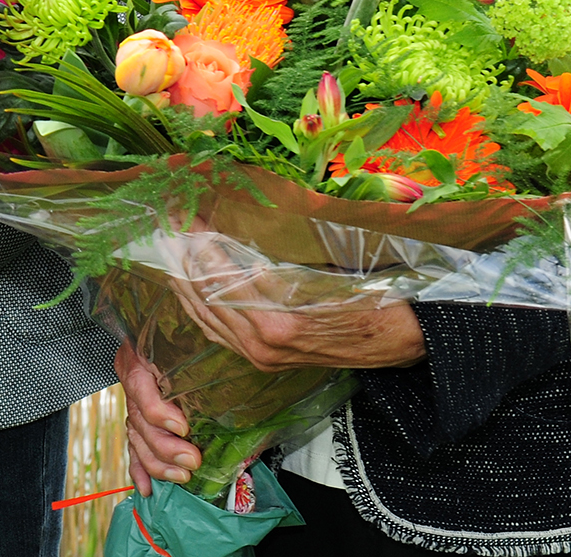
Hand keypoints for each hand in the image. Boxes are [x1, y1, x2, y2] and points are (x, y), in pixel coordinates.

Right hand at [117, 345, 200, 496]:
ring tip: (180, 477)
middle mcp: (133, 382)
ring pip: (136, 439)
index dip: (158, 411)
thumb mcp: (194, 347)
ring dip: (157, 464)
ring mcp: (132, 405)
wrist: (172, 334)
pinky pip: (132, 450)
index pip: (139, 387)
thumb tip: (244, 386)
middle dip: (165, 446)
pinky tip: (147, 489)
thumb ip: (205, 365)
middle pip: (138, 420)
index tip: (183, 427)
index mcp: (140, 358)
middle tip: (192, 460)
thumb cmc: (190, 343)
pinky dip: (140, 471)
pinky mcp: (137, 424)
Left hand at [161, 235, 428, 373]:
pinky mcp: (262, 359)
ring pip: (204, 313)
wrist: (403, 341)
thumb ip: (278, 260)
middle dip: (182, 253)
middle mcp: (263, 340)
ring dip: (182, 276)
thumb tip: (232, 226)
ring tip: (167, 242)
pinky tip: (184, 281)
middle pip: (205, 292)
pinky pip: (216, 329)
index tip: (184, 210)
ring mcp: (260, 354)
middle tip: (166, 219)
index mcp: (280, 318)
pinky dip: (196, 302)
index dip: (198, 240)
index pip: (220, 273)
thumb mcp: (328, 271)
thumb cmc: (373, 297)